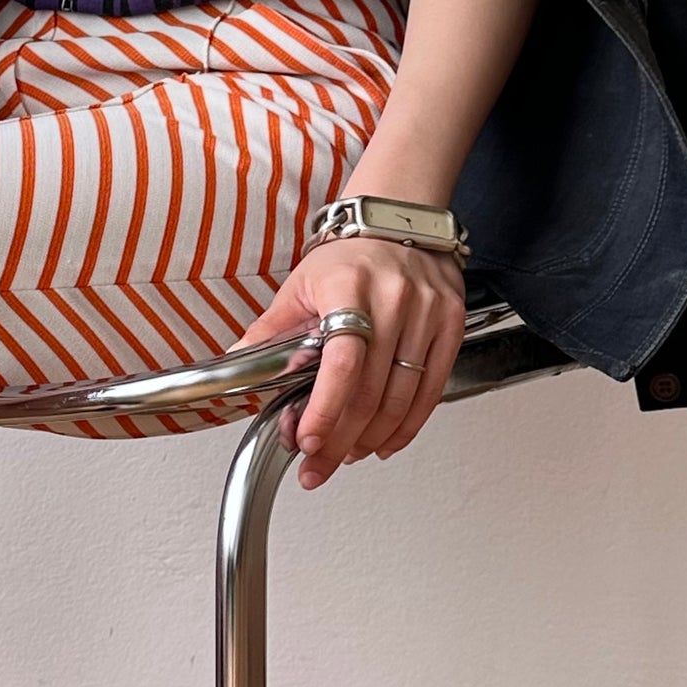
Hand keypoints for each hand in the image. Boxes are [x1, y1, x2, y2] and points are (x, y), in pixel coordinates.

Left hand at [235, 236, 466, 488]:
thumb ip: (269, 332)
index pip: (341, 363)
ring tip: (348, 455)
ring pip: (402, 398)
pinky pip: (432, 390)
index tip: (308, 440)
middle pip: (370, 391)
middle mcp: (394, 300)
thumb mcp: (300, 287)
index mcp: (348, 288)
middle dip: (341, 440)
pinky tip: (385, 441)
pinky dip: (407, 426)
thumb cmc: (348, 256)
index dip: (325, 411)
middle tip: (319, 465)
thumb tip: (235, 366)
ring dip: (372, 439)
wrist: (399, 221)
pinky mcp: (451, 324)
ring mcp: (427, 313)